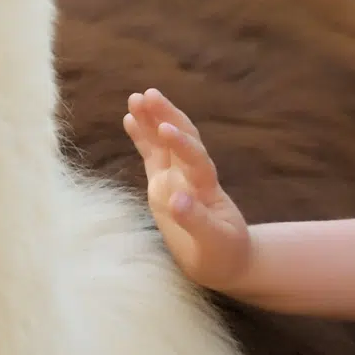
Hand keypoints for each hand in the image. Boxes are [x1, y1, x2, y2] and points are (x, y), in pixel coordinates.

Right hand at [123, 89, 252, 290]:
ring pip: (165, 142)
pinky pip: (152, 154)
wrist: (225, 259)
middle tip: (149, 94)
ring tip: (136, 98)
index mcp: (206, 189)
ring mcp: (177, 177)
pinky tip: (129, 118)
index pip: (196, 160)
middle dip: (166, 115)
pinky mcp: (163, 184)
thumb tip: (176, 199)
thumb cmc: (223, 253)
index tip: (167, 129)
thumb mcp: (215, 242)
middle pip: (182, 139)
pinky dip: (142, 136)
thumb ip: (196, 221)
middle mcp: (191, 176)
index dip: (183, 144)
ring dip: (152, 119)